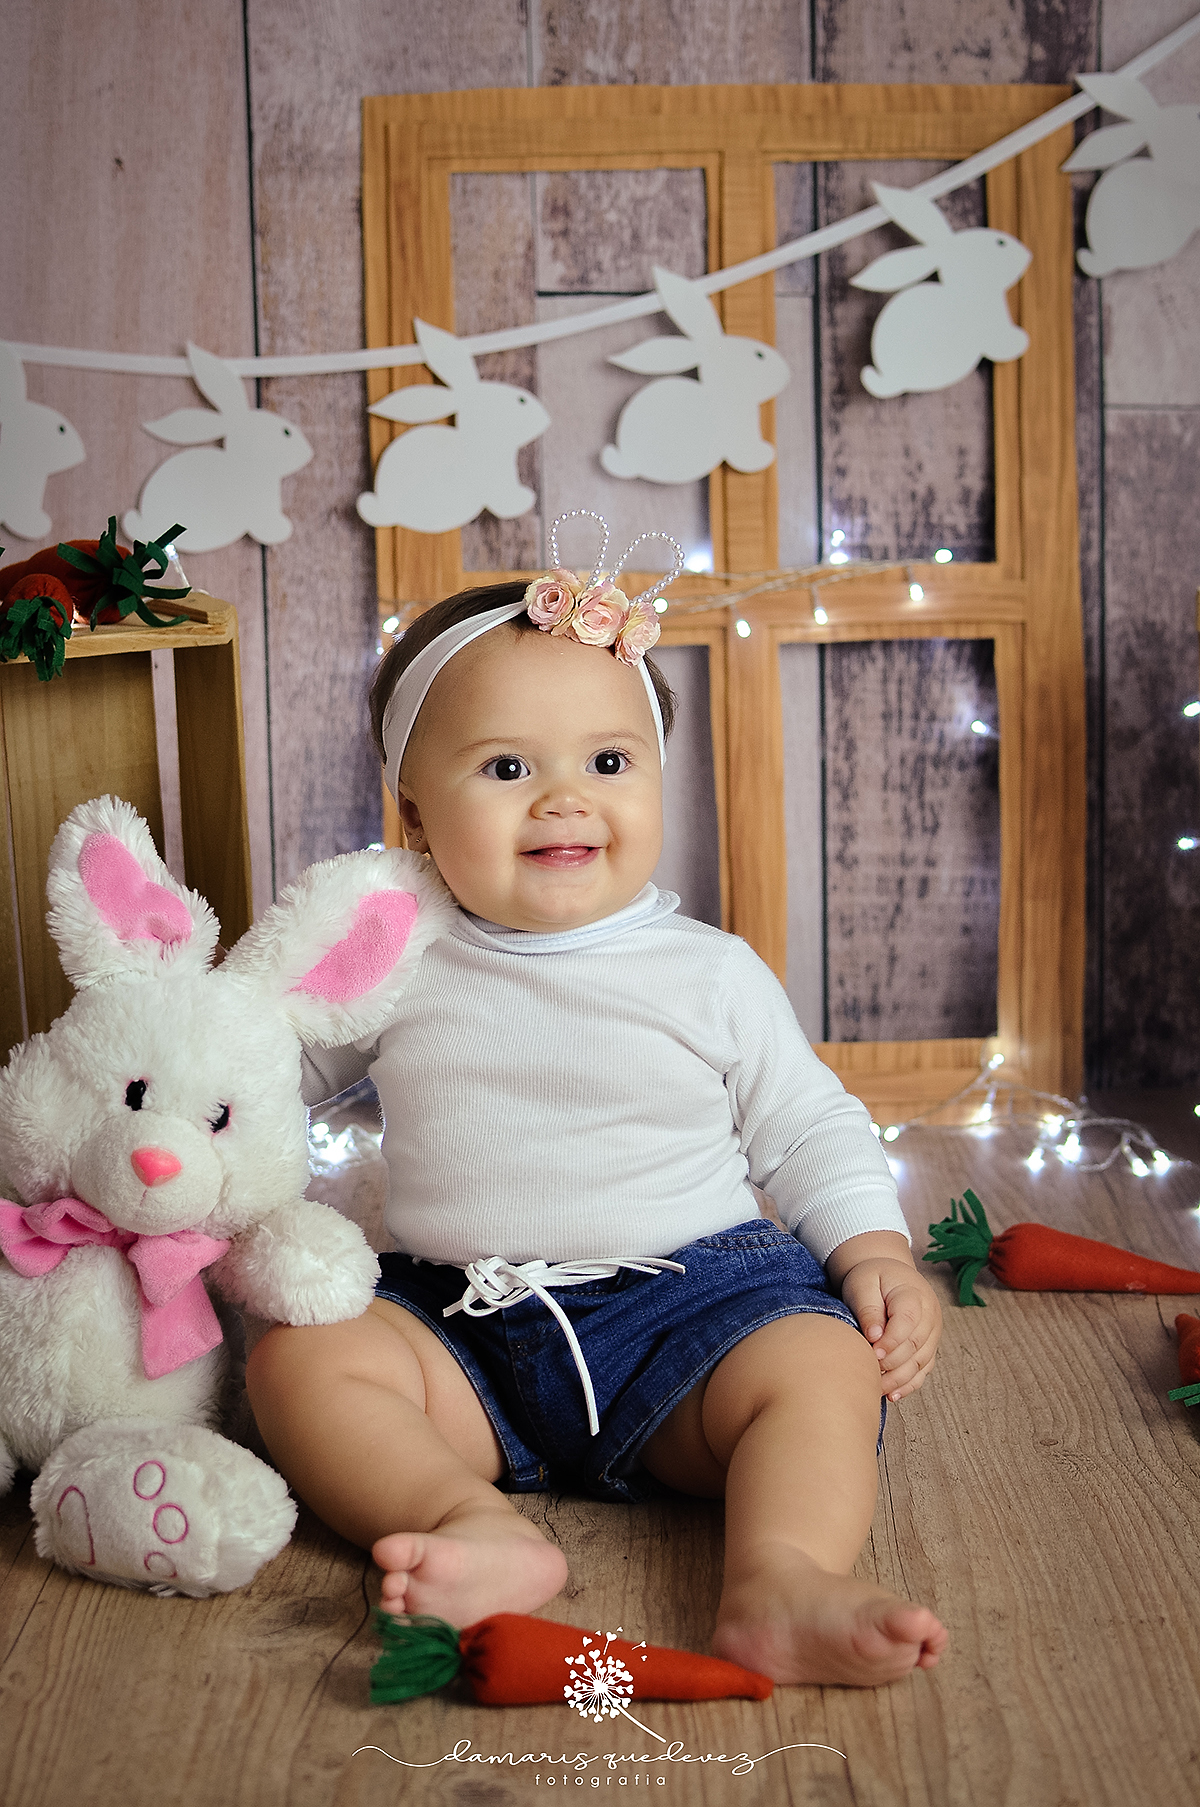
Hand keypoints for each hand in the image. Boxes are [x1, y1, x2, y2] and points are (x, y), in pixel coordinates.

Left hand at [839, 1256, 943, 1401]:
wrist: (888, 1276)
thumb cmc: (872, 1278)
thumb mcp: (862, 1284)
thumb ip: (868, 1307)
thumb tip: (873, 1335)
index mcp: (914, 1294)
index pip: (908, 1321)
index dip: (891, 1340)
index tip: (872, 1351)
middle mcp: (930, 1315)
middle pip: (915, 1345)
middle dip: (891, 1362)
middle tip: (869, 1369)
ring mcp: (932, 1333)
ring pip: (921, 1362)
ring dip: (899, 1378)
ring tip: (876, 1387)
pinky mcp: (929, 1346)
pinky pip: (923, 1370)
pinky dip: (908, 1384)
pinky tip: (892, 1394)